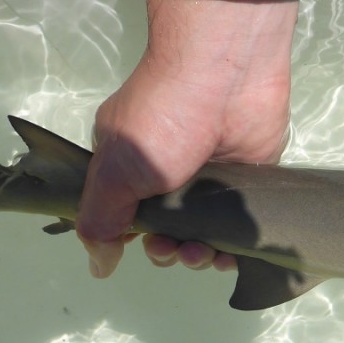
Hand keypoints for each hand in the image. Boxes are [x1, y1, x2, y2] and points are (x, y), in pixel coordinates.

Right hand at [77, 0, 296, 277]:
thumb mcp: (116, 170)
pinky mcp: (245, 184)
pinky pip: (237, 227)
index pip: (125, 218)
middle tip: (173, 248)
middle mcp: (168, 176)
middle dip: (166, 251)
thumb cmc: (164, 118)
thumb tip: (98, 265)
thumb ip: (102, 219)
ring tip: (200, 253)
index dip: (132, 239)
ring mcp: (209, 181)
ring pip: (201, 236)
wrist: (227, 77)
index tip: (140, 245)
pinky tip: (231, 256)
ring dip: (197, 256)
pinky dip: (233, 248)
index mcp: (130, 168)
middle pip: (165, 233)